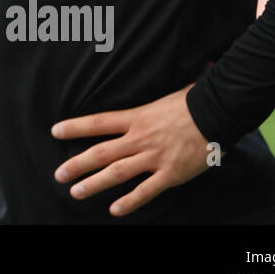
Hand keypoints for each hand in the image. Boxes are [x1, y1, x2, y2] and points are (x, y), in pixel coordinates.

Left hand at [51, 83, 210, 216]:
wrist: (219, 114)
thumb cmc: (196, 100)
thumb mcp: (169, 90)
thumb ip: (163, 86)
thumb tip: (187, 63)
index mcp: (136, 117)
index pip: (98, 122)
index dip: (75, 127)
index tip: (55, 131)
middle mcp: (139, 138)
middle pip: (100, 153)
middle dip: (77, 164)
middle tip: (58, 174)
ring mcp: (153, 157)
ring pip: (116, 173)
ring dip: (94, 184)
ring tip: (75, 192)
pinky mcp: (170, 174)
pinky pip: (146, 190)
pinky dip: (130, 201)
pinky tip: (114, 210)